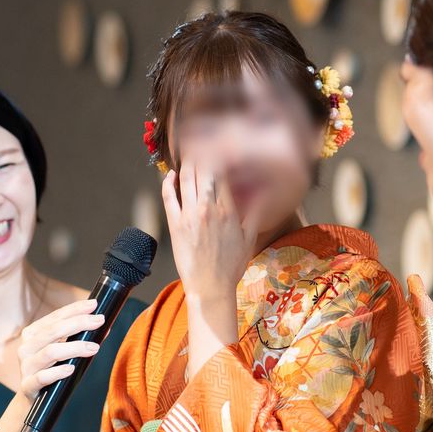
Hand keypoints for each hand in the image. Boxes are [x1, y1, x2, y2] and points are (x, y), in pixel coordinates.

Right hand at [17, 299, 104, 400]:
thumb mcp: (65, 351)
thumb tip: (105, 326)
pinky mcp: (27, 386)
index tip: (94, 305)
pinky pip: (42, 377)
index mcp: (33, 334)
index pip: (55, 317)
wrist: (33, 400)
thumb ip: (81, 338)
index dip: (75, 309)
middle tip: (99, 321)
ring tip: (94, 347)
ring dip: (75, 347)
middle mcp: (26, 347)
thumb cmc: (52, 369)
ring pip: (51, 352)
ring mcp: (26, 366)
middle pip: (53, 330)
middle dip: (79, 323)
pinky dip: (58, 371)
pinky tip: (71, 368)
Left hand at [161, 158, 262, 299]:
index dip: (218, 155)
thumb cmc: (231, 265)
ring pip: (185, 179)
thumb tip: (265, 193)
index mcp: (227, 209)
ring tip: (187, 154)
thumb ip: (255, 212)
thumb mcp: (249, 237)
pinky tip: (170, 175)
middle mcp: (207, 208)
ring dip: (186, 164)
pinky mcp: (175, 225)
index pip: (221, 172)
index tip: (217, 146)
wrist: (211, 287)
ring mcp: (189, 215)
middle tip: (199, 144)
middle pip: (201, 170)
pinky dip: (168, 183)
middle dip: (200, 153)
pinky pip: (168, 197)